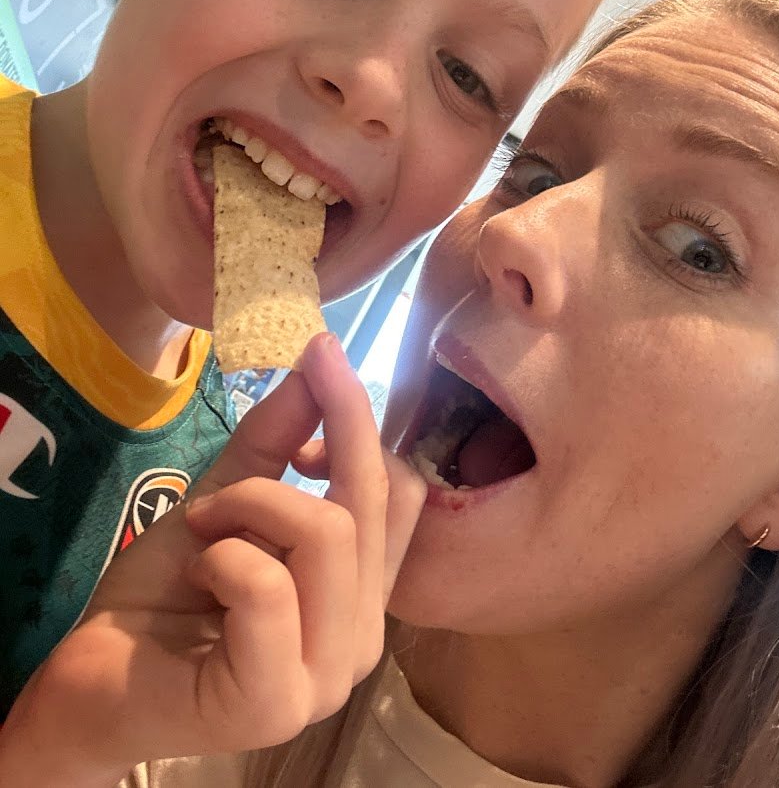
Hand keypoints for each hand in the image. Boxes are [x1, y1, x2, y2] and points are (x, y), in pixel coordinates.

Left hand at [0, 334, 425, 784]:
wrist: (94, 678)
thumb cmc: (166, 594)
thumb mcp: (224, 500)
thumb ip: (275, 443)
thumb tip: (319, 362)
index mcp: (361, 593)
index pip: (400, 494)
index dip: (366, 421)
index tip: (325, 358)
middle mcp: (363, 637)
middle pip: (369, 504)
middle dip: (315, 435)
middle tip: (272, 406)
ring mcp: (327, 678)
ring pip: (326, 534)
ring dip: (248, 504)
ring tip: (204, 527)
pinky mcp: (277, 703)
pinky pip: (268, 585)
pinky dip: (223, 555)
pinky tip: (198, 573)